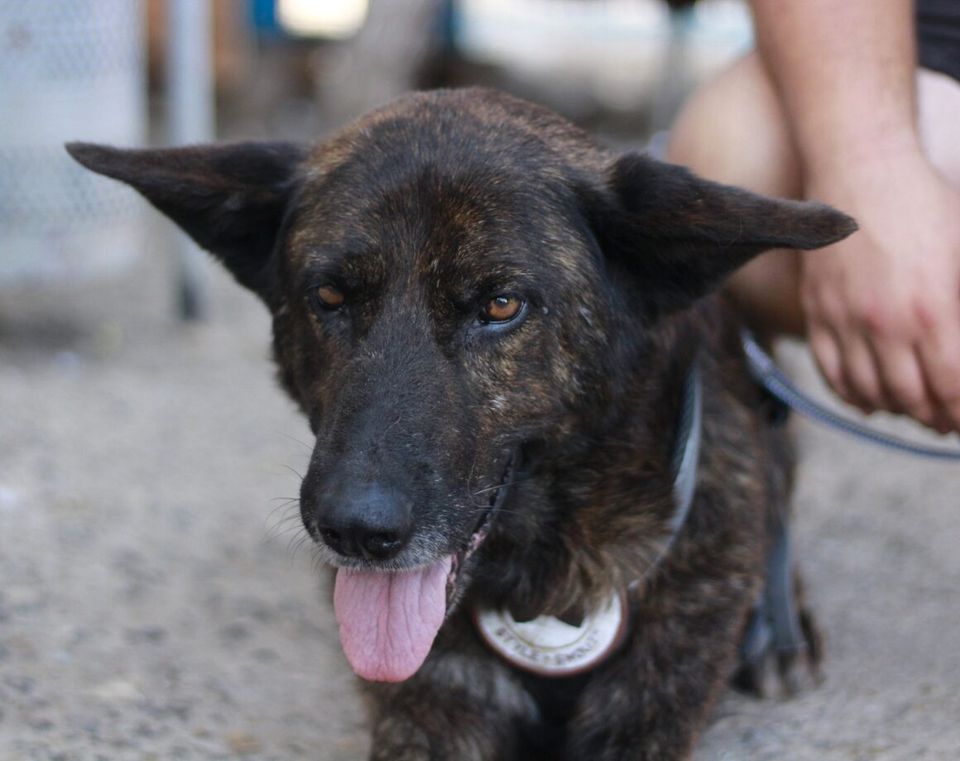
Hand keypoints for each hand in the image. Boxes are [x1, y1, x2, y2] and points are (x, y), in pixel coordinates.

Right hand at [801, 148, 959, 432]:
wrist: (862, 168)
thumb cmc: (923, 202)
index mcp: (931, 311)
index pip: (950, 386)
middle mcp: (884, 324)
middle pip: (910, 398)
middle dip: (933, 417)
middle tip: (944, 420)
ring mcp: (844, 320)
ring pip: (867, 391)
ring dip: (893, 409)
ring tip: (910, 409)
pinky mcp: (817, 311)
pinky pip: (829, 370)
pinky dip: (850, 394)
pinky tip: (867, 398)